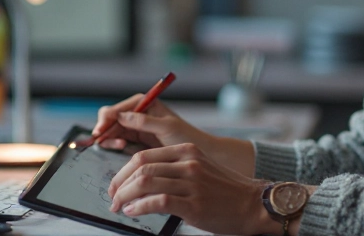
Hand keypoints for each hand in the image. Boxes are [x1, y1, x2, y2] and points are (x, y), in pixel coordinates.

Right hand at [92, 94, 206, 150]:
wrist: (194, 153)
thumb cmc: (185, 136)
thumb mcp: (166, 127)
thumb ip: (144, 121)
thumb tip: (121, 116)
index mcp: (143, 103)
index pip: (116, 108)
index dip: (105, 119)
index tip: (100, 132)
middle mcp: (136, 112)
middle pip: (109, 119)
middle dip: (105, 130)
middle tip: (101, 141)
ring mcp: (134, 126)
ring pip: (111, 130)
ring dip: (109, 138)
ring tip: (120, 145)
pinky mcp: (134, 139)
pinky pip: (116, 139)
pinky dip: (114, 144)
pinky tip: (122, 147)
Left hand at [108, 143, 275, 235]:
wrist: (252, 205)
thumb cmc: (224, 191)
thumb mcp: (199, 169)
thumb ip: (173, 169)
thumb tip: (141, 180)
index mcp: (187, 151)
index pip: (144, 156)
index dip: (123, 171)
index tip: (115, 184)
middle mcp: (188, 162)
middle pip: (140, 166)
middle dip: (119, 182)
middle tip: (112, 196)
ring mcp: (191, 182)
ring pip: (145, 181)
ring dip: (125, 195)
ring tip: (119, 206)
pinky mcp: (194, 203)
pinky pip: (158, 201)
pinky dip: (140, 206)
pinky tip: (133, 211)